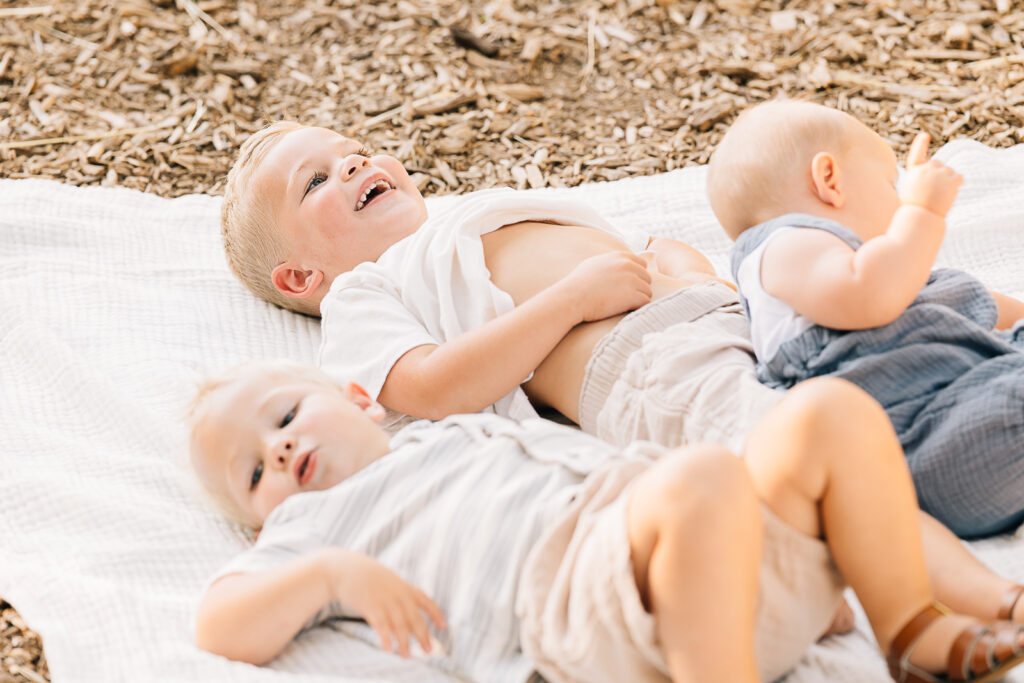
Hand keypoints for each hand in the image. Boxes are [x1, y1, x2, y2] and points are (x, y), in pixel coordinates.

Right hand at [329, 550, 446, 657]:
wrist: (344, 568)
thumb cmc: (366, 576)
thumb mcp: (389, 580)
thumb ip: (400, 593)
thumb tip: (409, 611)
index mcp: (404, 587)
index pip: (426, 601)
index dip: (436, 614)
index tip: (444, 627)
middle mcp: (398, 594)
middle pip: (415, 618)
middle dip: (423, 636)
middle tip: (428, 651)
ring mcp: (385, 600)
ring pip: (400, 625)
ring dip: (404, 643)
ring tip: (407, 656)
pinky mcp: (370, 606)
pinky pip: (381, 626)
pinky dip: (386, 639)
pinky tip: (389, 650)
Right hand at [561, 251, 652, 321]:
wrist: (573, 297)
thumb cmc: (578, 283)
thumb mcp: (594, 263)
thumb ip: (609, 262)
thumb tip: (616, 263)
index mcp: (621, 256)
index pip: (642, 264)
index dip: (636, 276)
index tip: (627, 285)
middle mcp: (629, 265)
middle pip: (647, 278)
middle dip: (639, 288)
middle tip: (624, 298)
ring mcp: (633, 280)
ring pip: (647, 291)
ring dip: (638, 299)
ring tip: (623, 305)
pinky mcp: (633, 295)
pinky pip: (645, 302)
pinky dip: (638, 307)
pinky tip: (625, 309)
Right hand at [900, 132, 962, 217]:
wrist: (921, 217)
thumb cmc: (914, 208)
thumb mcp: (911, 190)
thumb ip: (922, 177)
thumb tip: (938, 169)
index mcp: (914, 172)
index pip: (916, 156)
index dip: (920, 145)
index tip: (924, 135)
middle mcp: (926, 170)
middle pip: (938, 163)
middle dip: (939, 173)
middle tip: (934, 190)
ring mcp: (939, 174)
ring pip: (949, 171)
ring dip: (948, 181)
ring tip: (940, 195)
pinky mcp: (951, 180)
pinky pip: (959, 177)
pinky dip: (957, 184)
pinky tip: (951, 192)